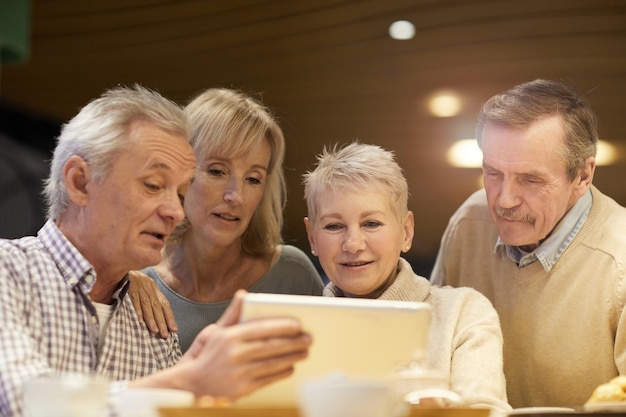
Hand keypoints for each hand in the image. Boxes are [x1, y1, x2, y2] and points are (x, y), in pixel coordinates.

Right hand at [128, 270, 177, 337]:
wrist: (119, 262)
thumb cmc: (130, 278)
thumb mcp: (142, 285)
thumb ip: (148, 297)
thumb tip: (155, 315)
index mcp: (153, 287)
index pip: (164, 303)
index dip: (169, 317)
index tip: (174, 330)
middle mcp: (148, 286)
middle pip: (157, 306)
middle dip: (162, 321)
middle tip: (165, 335)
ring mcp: (139, 286)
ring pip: (147, 304)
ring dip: (151, 319)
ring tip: (155, 331)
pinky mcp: (128, 286)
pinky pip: (133, 300)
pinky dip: (137, 310)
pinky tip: (140, 321)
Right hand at [181, 290, 311, 398]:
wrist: (191, 385)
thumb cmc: (206, 356)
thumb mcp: (214, 331)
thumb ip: (233, 314)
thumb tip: (243, 294)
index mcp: (229, 337)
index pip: (260, 329)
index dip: (281, 326)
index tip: (297, 324)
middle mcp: (234, 354)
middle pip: (270, 346)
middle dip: (292, 342)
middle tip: (308, 338)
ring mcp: (239, 372)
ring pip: (272, 363)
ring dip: (291, 357)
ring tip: (304, 351)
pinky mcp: (242, 389)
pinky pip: (267, 379)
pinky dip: (281, 372)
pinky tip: (291, 366)